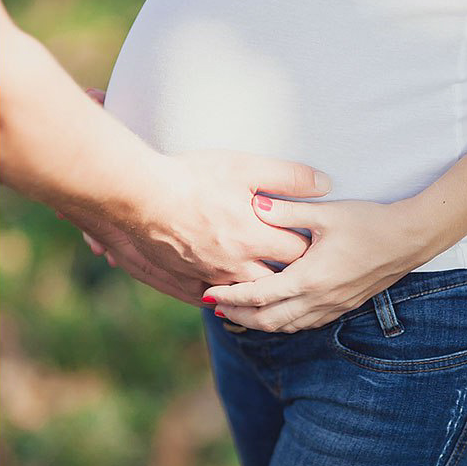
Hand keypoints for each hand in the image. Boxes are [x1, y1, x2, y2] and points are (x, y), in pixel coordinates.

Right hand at [64, 148, 330, 303]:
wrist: (140, 197)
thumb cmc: (192, 178)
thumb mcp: (245, 167)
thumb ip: (289, 176)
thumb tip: (326, 184)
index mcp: (256, 238)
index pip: (299, 253)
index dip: (309, 245)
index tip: (312, 238)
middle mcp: (237, 265)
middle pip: (276, 280)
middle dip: (287, 272)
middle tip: (295, 262)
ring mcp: (210, 276)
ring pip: (245, 293)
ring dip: (257, 286)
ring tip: (264, 276)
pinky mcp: (185, 279)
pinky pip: (212, 298)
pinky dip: (224, 295)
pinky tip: (228, 289)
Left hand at [202, 195, 433, 332]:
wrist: (412, 238)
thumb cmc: (369, 222)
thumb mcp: (326, 213)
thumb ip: (287, 212)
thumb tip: (254, 203)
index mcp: (310, 278)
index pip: (259, 296)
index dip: (231, 297)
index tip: (209, 293)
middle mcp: (319, 299)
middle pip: (268, 321)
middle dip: (238, 316)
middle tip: (216, 308)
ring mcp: (333, 307)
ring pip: (287, 327)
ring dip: (259, 322)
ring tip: (238, 312)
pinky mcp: (343, 306)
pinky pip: (305, 323)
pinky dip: (283, 322)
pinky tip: (274, 311)